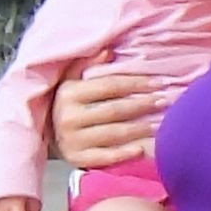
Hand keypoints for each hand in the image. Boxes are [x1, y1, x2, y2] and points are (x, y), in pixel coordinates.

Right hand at [50, 49, 174, 170]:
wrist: (46, 136)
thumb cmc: (66, 105)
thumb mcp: (70, 80)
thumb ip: (86, 64)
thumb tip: (108, 51)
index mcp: (68, 93)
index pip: (110, 86)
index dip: (136, 83)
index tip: (157, 82)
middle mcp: (69, 117)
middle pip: (115, 109)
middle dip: (142, 105)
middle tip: (164, 102)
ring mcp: (73, 140)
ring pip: (114, 133)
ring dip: (140, 129)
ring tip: (160, 124)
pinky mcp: (77, 159)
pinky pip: (106, 157)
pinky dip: (125, 154)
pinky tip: (141, 149)